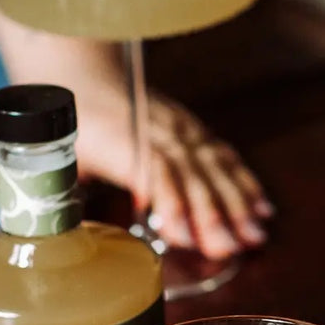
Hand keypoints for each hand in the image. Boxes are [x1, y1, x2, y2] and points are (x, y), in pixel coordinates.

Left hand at [72, 82, 271, 260]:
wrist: (84, 77)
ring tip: (257, 236)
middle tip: (233, 247)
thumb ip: (70, 199)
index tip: (184, 236)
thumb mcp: (62, 162)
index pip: (154, 172)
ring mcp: (181, 131)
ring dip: (239, 203)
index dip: (171, 203)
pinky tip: (262, 208)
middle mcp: (159, 134)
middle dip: (215, 214)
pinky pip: (224, 158)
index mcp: (123, 143)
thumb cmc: (74, 126)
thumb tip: (72, 239)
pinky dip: (245, 183)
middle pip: (193, 175)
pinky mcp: (194, 132)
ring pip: (215, 167)